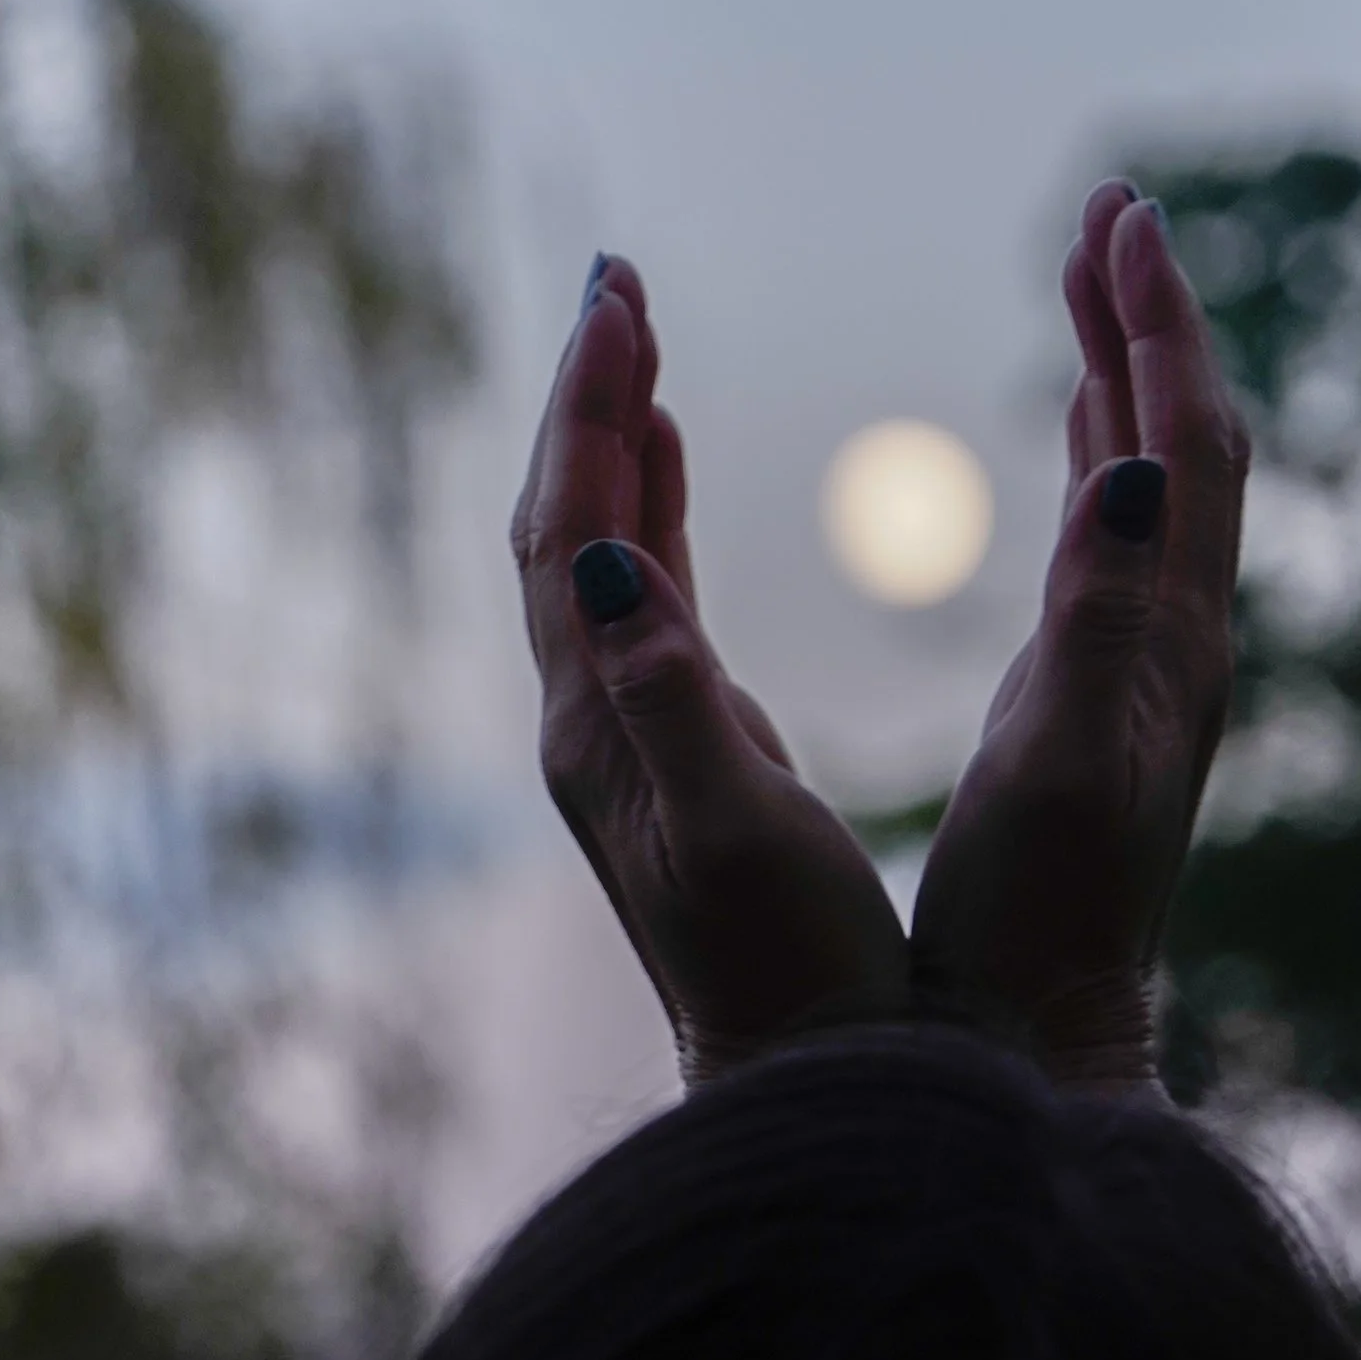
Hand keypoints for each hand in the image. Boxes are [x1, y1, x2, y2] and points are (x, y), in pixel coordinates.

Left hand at [512, 257, 909, 1085]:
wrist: (797, 1081)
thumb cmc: (791, 970)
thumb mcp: (733, 830)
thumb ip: (671, 695)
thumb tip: (606, 562)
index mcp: (601, 727)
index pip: (571, 532)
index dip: (591, 409)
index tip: (625, 296)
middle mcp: (591, 723)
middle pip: (563, 524)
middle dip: (588, 396)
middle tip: (622, 278)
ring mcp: (625, 738)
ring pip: (595, 553)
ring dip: (612, 437)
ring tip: (635, 334)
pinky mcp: (671, 753)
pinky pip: (639, 598)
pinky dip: (647, 509)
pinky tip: (667, 459)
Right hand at [908, 187, 1250, 1088]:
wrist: (1038, 1047)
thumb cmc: (1028, 929)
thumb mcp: (1057, 766)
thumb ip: (1097, 614)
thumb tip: (1144, 462)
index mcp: (1167, 651)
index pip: (1185, 444)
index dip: (1155, 324)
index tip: (1115, 217)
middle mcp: (1175, 654)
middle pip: (1184, 444)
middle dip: (1146, 321)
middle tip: (1102, 214)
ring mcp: (1144, 682)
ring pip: (1157, 490)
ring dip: (1126, 380)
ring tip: (1087, 286)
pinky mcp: (1104, 713)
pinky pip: (1120, 548)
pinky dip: (1101, 461)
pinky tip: (1081, 442)